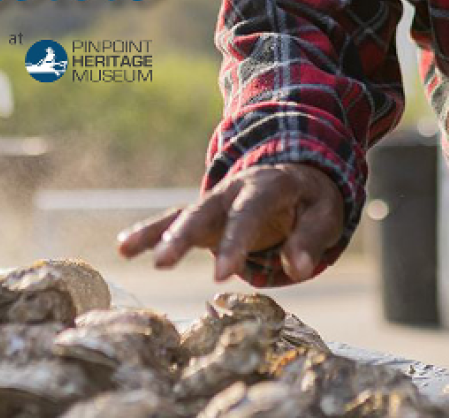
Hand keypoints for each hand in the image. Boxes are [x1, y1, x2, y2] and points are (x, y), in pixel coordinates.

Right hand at [116, 163, 344, 282]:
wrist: (296, 175)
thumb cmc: (311, 201)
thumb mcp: (325, 215)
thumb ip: (310, 239)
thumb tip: (296, 268)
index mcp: (267, 186)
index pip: (248, 214)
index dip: (234, 242)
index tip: (220, 273)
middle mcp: (234, 190)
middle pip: (205, 212)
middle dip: (182, 237)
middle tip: (162, 264)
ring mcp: (215, 202)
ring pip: (183, 215)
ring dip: (158, 234)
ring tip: (127, 251)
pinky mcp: (204, 215)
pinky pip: (174, 222)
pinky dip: (150, 233)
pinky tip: (123, 248)